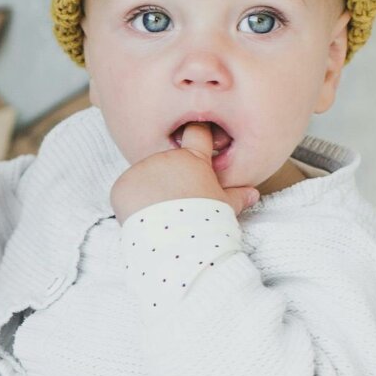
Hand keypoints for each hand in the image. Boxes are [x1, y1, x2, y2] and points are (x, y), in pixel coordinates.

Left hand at [111, 123, 259, 220]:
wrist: (177, 242)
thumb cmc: (206, 222)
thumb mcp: (224, 206)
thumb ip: (236, 196)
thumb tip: (253, 194)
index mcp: (193, 159)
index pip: (197, 132)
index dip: (197, 133)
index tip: (197, 136)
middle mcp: (165, 158)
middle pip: (166, 163)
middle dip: (169, 180)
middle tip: (176, 205)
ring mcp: (141, 170)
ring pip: (144, 178)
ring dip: (149, 192)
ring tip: (161, 215)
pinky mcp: (122, 186)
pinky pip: (125, 191)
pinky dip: (131, 203)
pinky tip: (143, 219)